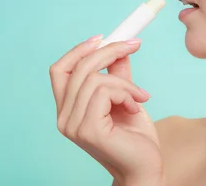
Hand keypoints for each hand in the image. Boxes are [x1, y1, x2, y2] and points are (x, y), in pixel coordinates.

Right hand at [50, 35, 162, 183]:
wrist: (145, 167)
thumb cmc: (135, 136)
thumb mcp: (124, 97)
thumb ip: (117, 75)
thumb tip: (119, 48)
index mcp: (68, 109)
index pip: (59, 70)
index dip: (78, 50)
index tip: (102, 38)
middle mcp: (64, 117)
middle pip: (78, 67)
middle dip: (110, 51)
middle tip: (135, 45)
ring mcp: (73, 125)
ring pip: (95, 79)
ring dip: (125, 83)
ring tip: (140, 97)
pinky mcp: (88, 130)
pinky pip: (105, 92)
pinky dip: (126, 93)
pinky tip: (135, 108)